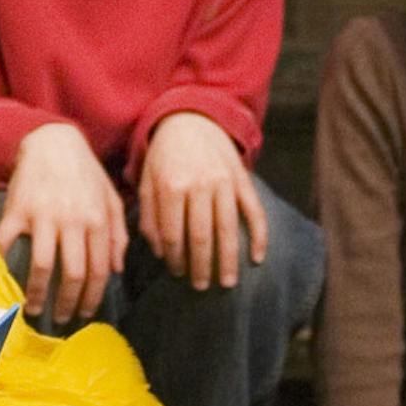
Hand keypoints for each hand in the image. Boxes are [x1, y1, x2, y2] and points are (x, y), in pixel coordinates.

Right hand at [0, 124, 126, 324]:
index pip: (98, 269)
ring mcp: (43, 216)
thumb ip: (118, 233)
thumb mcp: (111, 199)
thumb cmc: (85, 172)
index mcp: (97, 220)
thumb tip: (116, 270)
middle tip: (63, 318)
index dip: (92, 297)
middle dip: (68, 303)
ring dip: (37, 293)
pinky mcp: (18, 209)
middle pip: (72, 274)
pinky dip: (3, 264)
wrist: (53, 140)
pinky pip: (7, 243)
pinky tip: (4, 280)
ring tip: (34, 308)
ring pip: (42, 266)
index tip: (86, 313)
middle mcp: (72, 220)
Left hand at [137, 114, 267, 290]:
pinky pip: (254, 211)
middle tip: (201, 286)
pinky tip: (257, 258)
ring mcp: (224, 182)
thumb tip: (159, 253)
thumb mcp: (147, 181)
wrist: (191, 118)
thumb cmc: (164, 156)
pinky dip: (258, 236)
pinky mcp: (242, 179)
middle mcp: (199, 185)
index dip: (174, 258)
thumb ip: (149, 216)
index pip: (173, 234)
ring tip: (226, 282)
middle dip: (201, 266)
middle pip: (201, 236)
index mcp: (171, 187)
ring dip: (228, 259)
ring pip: (228, 228)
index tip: (177, 274)